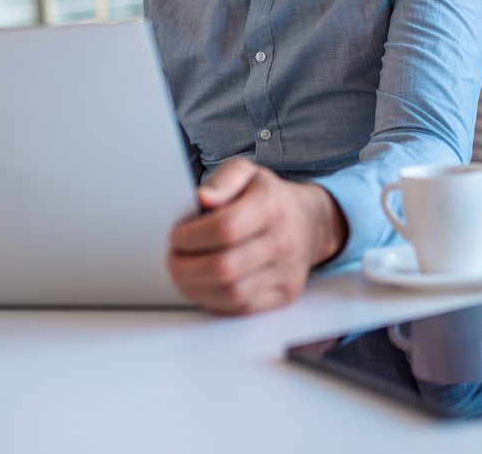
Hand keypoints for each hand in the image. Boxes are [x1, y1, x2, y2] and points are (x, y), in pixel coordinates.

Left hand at [168, 157, 346, 314]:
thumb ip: (221, 182)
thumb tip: (201, 199)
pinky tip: (202, 285)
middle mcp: (283, 241)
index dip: (190, 236)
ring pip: (231, 293)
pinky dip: (213, 300)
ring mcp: (286, 272)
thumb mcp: (245, 173)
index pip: (224, 229)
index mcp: (271, 206)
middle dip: (186, 266)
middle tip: (173, 257)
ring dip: (195, 287)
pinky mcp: (284, 295)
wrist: (308, 222)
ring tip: (183, 272)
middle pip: (224, 267)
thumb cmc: (267, 196)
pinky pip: (241, 309)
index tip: (176, 235)